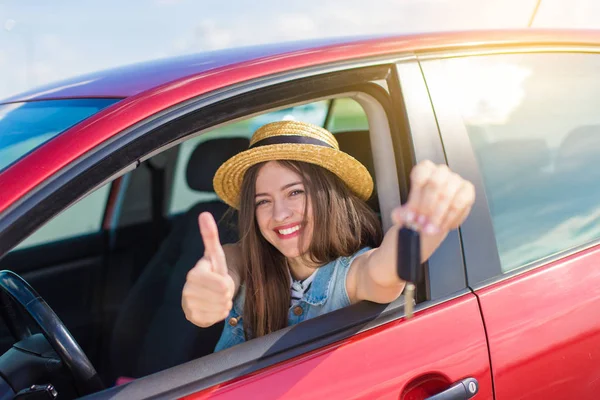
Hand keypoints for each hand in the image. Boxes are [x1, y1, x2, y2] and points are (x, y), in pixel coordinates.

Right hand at [182, 212, 234, 327]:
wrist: (207, 291)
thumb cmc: (214, 271)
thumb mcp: (216, 254)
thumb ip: (210, 235)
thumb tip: (204, 214)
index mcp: (194, 273)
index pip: (221, 284)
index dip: (227, 284)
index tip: (223, 279)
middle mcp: (187, 289)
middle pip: (223, 297)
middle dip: (226, 294)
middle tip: (221, 289)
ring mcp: (188, 305)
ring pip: (220, 308)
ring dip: (224, 304)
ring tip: (217, 297)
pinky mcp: (191, 317)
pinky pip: (215, 319)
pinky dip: (219, 314)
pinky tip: (213, 307)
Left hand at [392, 160, 474, 234]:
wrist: (433, 219)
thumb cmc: (420, 211)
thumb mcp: (406, 213)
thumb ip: (401, 214)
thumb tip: (400, 215)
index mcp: (424, 169)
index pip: (420, 177)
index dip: (415, 199)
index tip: (410, 216)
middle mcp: (441, 172)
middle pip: (435, 185)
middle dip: (426, 208)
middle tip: (421, 224)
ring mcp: (456, 179)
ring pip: (447, 195)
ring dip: (437, 215)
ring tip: (430, 229)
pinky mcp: (467, 191)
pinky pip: (460, 203)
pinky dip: (450, 217)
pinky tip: (442, 226)